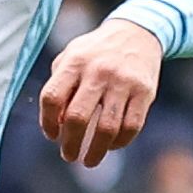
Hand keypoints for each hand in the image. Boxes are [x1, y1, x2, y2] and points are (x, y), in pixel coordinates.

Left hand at [39, 17, 164, 169]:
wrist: (137, 32)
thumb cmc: (96, 52)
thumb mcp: (72, 57)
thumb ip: (60, 86)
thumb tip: (58, 124)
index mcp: (75, 62)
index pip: (52, 98)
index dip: (48, 122)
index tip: (52, 136)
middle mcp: (98, 71)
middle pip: (78, 117)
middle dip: (70, 144)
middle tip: (69, 156)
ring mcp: (123, 82)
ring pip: (107, 128)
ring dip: (96, 151)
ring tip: (89, 160)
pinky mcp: (144, 92)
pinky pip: (131, 126)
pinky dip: (119, 142)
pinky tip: (111, 145)